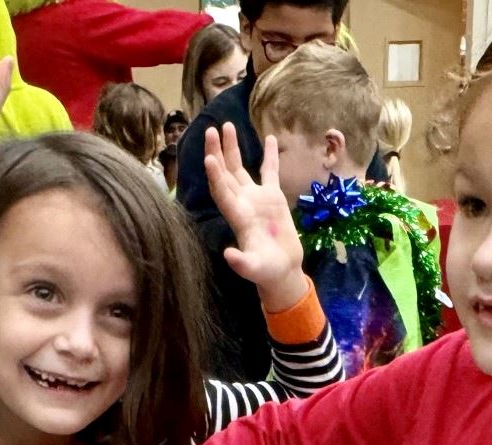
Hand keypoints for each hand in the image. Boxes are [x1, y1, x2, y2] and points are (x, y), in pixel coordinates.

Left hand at [207, 125, 307, 310]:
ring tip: (227, 126)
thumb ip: (242, 263)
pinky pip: (269, 171)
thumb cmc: (267, 271)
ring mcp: (256, 199)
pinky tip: (270, 137)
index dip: (215, 176)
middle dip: (217, 152)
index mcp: (237, 217)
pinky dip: (270, 155)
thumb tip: (229, 255)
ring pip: (240, 168)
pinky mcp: (272, 198)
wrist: (282, 270)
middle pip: (225, 173)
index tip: (209, 157)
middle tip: (211, 130)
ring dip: (233, 148)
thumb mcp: (255, 268)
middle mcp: (242, 203)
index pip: (222, 192)